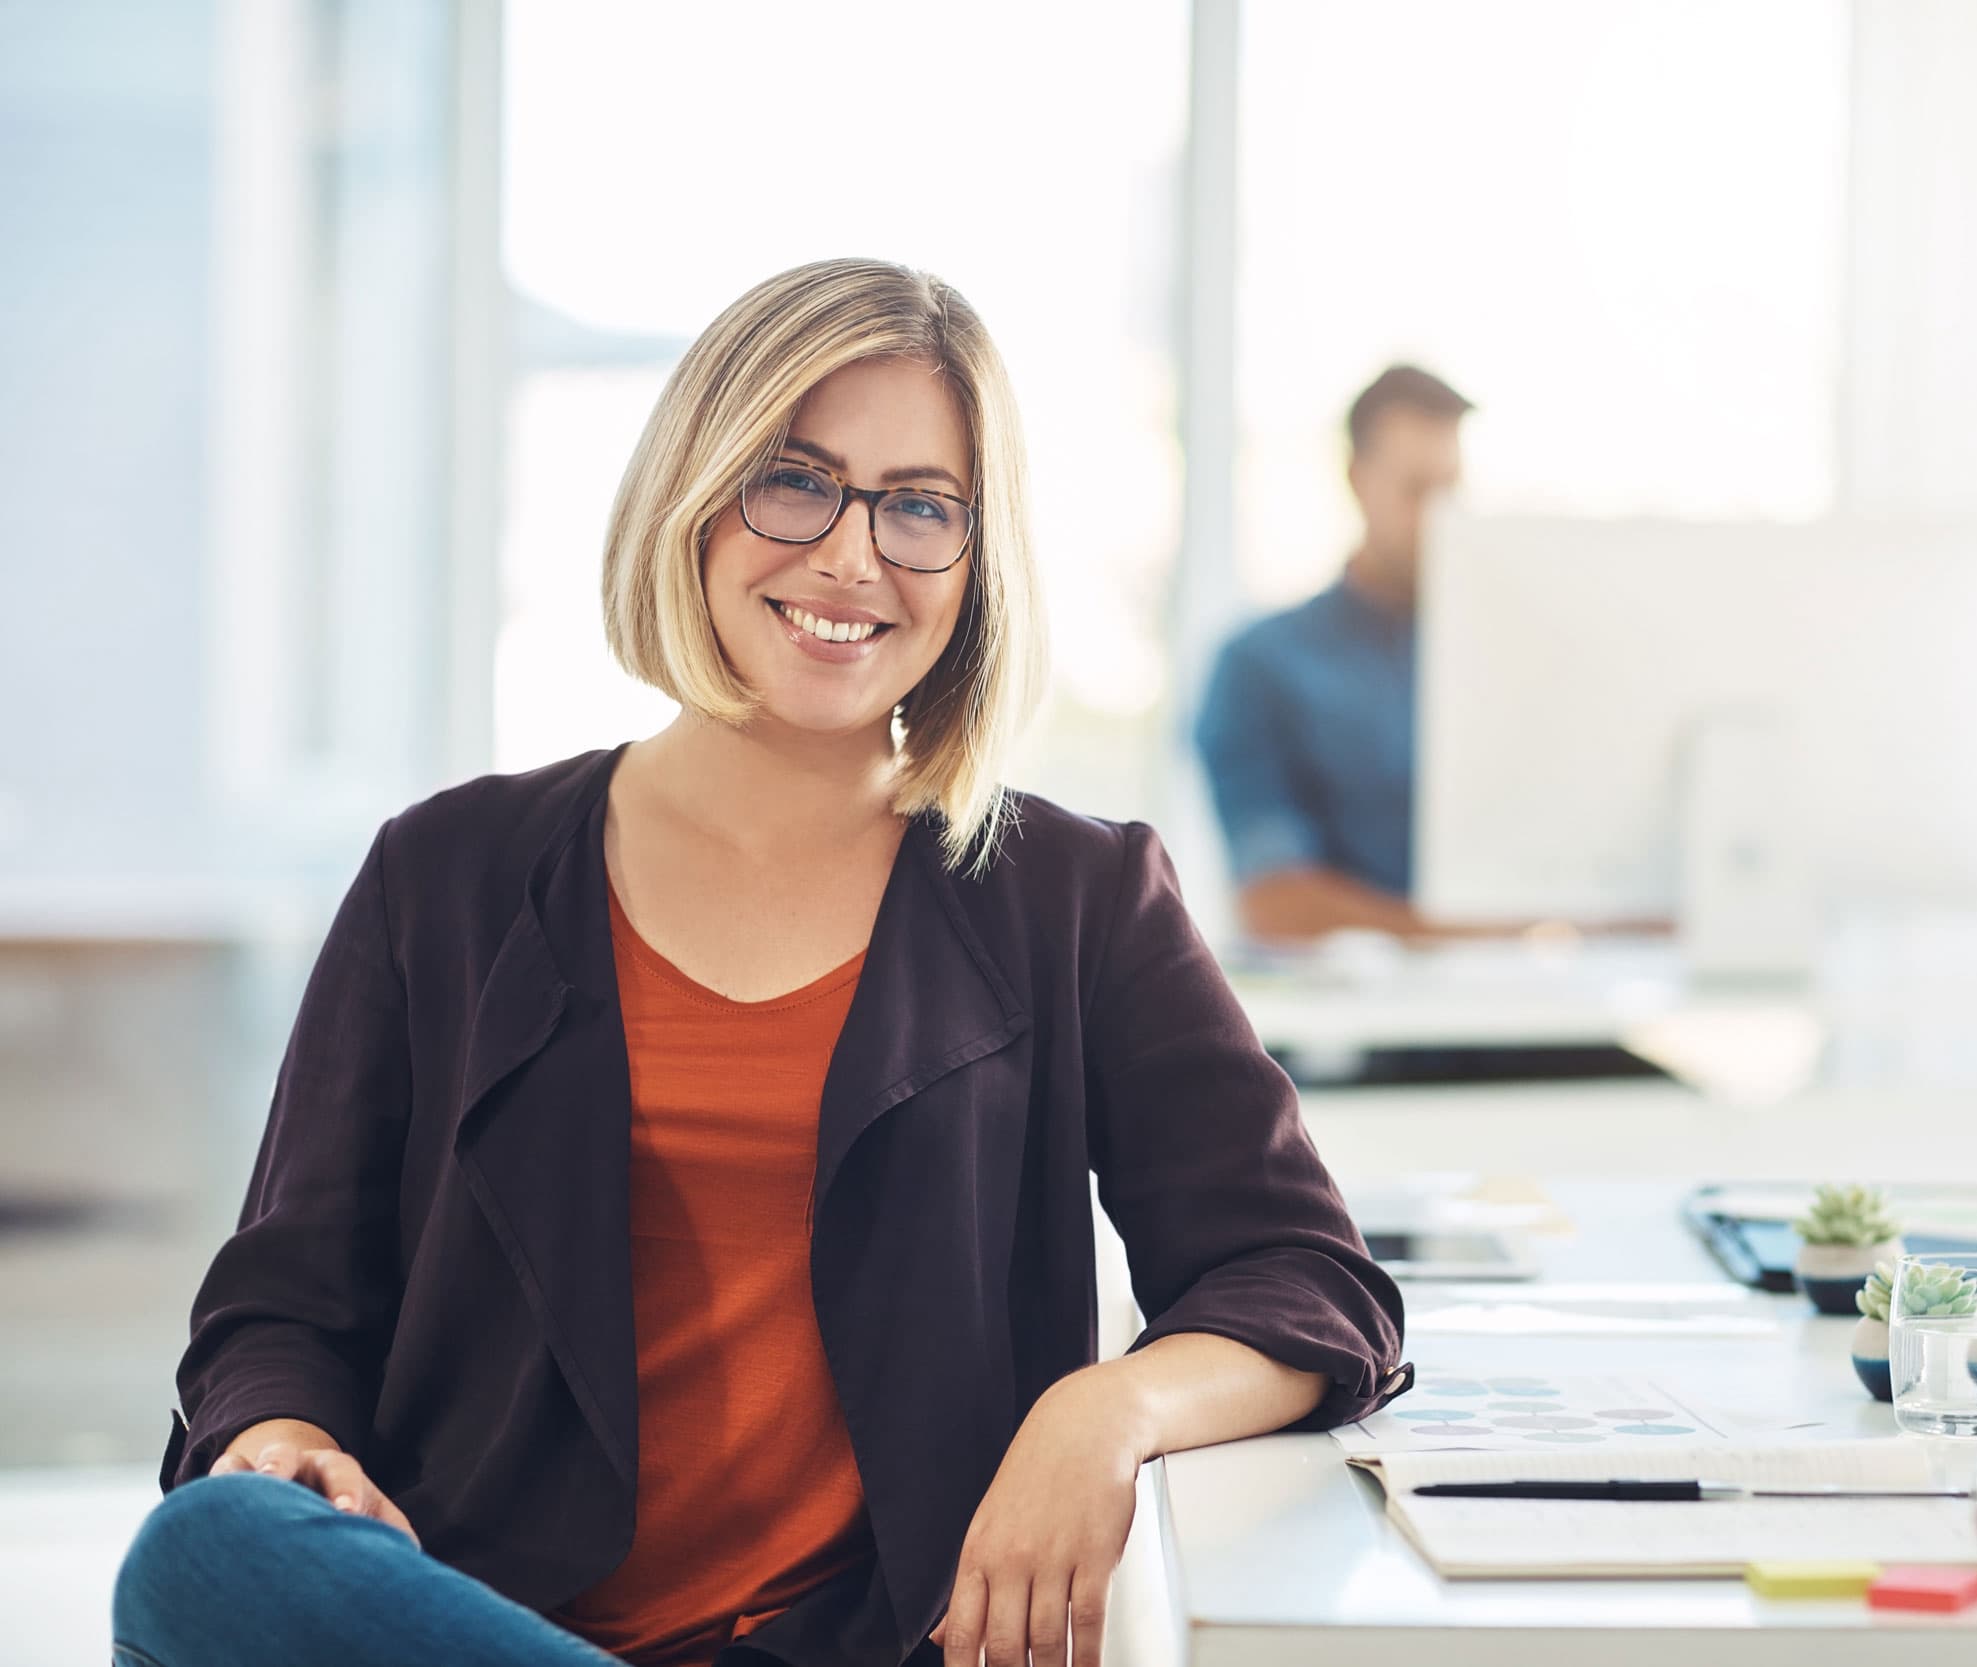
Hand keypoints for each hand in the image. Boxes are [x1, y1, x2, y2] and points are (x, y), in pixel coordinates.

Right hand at [209, 1419, 419, 1548]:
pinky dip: (204, 1497)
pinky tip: (197, 1518)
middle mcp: (294, 1465)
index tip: (346, 1512)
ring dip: (234, 1476)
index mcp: (335, 1470)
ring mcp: (255, 1475)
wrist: (303, 1489)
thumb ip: (387, 1531)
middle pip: (286, 1456)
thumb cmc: (343, 1508)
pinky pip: (209, 1487)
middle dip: (279, 1467)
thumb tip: (410, 1559)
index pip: (342, 1471)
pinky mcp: (225, 1493)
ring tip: (227, 1492)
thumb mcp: (370, 1514)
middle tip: (274, 1480)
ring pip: (239, 1465)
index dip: (345, 1490)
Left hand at [930, 1364, 1144, 1665]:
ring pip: (1048, 1641)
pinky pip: (1089, 1621)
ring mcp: (1055, 1557)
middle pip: (1005, 1647)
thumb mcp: (989, 1523)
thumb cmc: (1036, 1476)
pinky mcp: (1096, 1555)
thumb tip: (941, 1639)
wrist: (1084, 1427)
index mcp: (979, 1552)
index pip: (962, 1631)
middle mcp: (1012, 1558)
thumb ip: (969, 1585)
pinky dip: (1088, 1658)